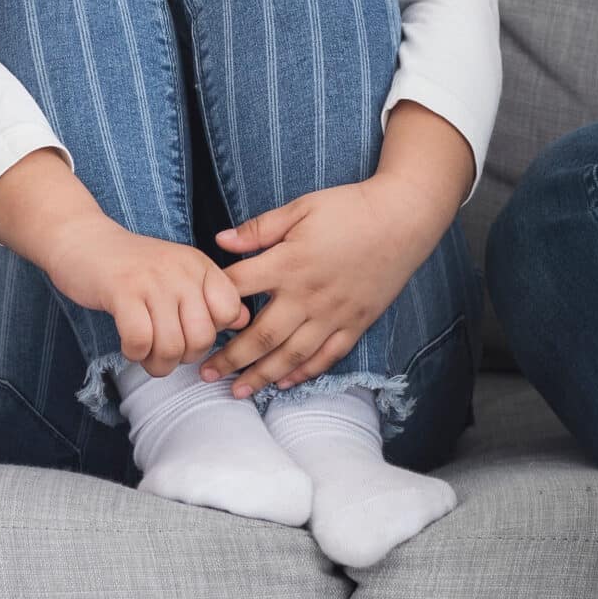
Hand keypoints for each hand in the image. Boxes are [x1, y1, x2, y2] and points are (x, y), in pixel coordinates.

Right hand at [40, 221, 250, 378]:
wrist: (82, 241)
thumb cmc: (133, 267)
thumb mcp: (179, 273)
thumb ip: (211, 296)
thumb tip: (243, 320)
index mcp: (199, 265)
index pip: (229, 311)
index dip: (212, 332)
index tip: (188, 331)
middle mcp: (181, 270)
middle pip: (202, 337)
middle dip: (183, 357)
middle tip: (163, 351)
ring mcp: (151, 279)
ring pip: (172, 345)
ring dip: (157, 362)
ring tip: (146, 354)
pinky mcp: (121, 291)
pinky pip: (140, 341)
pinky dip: (134, 353)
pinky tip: (129, 345)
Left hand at [201, 175, 453, 399]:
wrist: (402, 219)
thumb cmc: (349, 208)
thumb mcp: (300, 207)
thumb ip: (259, 228)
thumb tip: (220, 241)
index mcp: (289, 263)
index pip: (239, 289)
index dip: (214, 305)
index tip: (194, 318)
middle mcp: (308, 295)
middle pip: (261, 335)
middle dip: (230, 357)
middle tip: (205, 374)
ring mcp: (333, 314)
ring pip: (291, 354)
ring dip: (262, 375)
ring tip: (238, 390)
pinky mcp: (356, 323)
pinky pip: (327, 356)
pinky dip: (304, 372)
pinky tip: (285, 382)